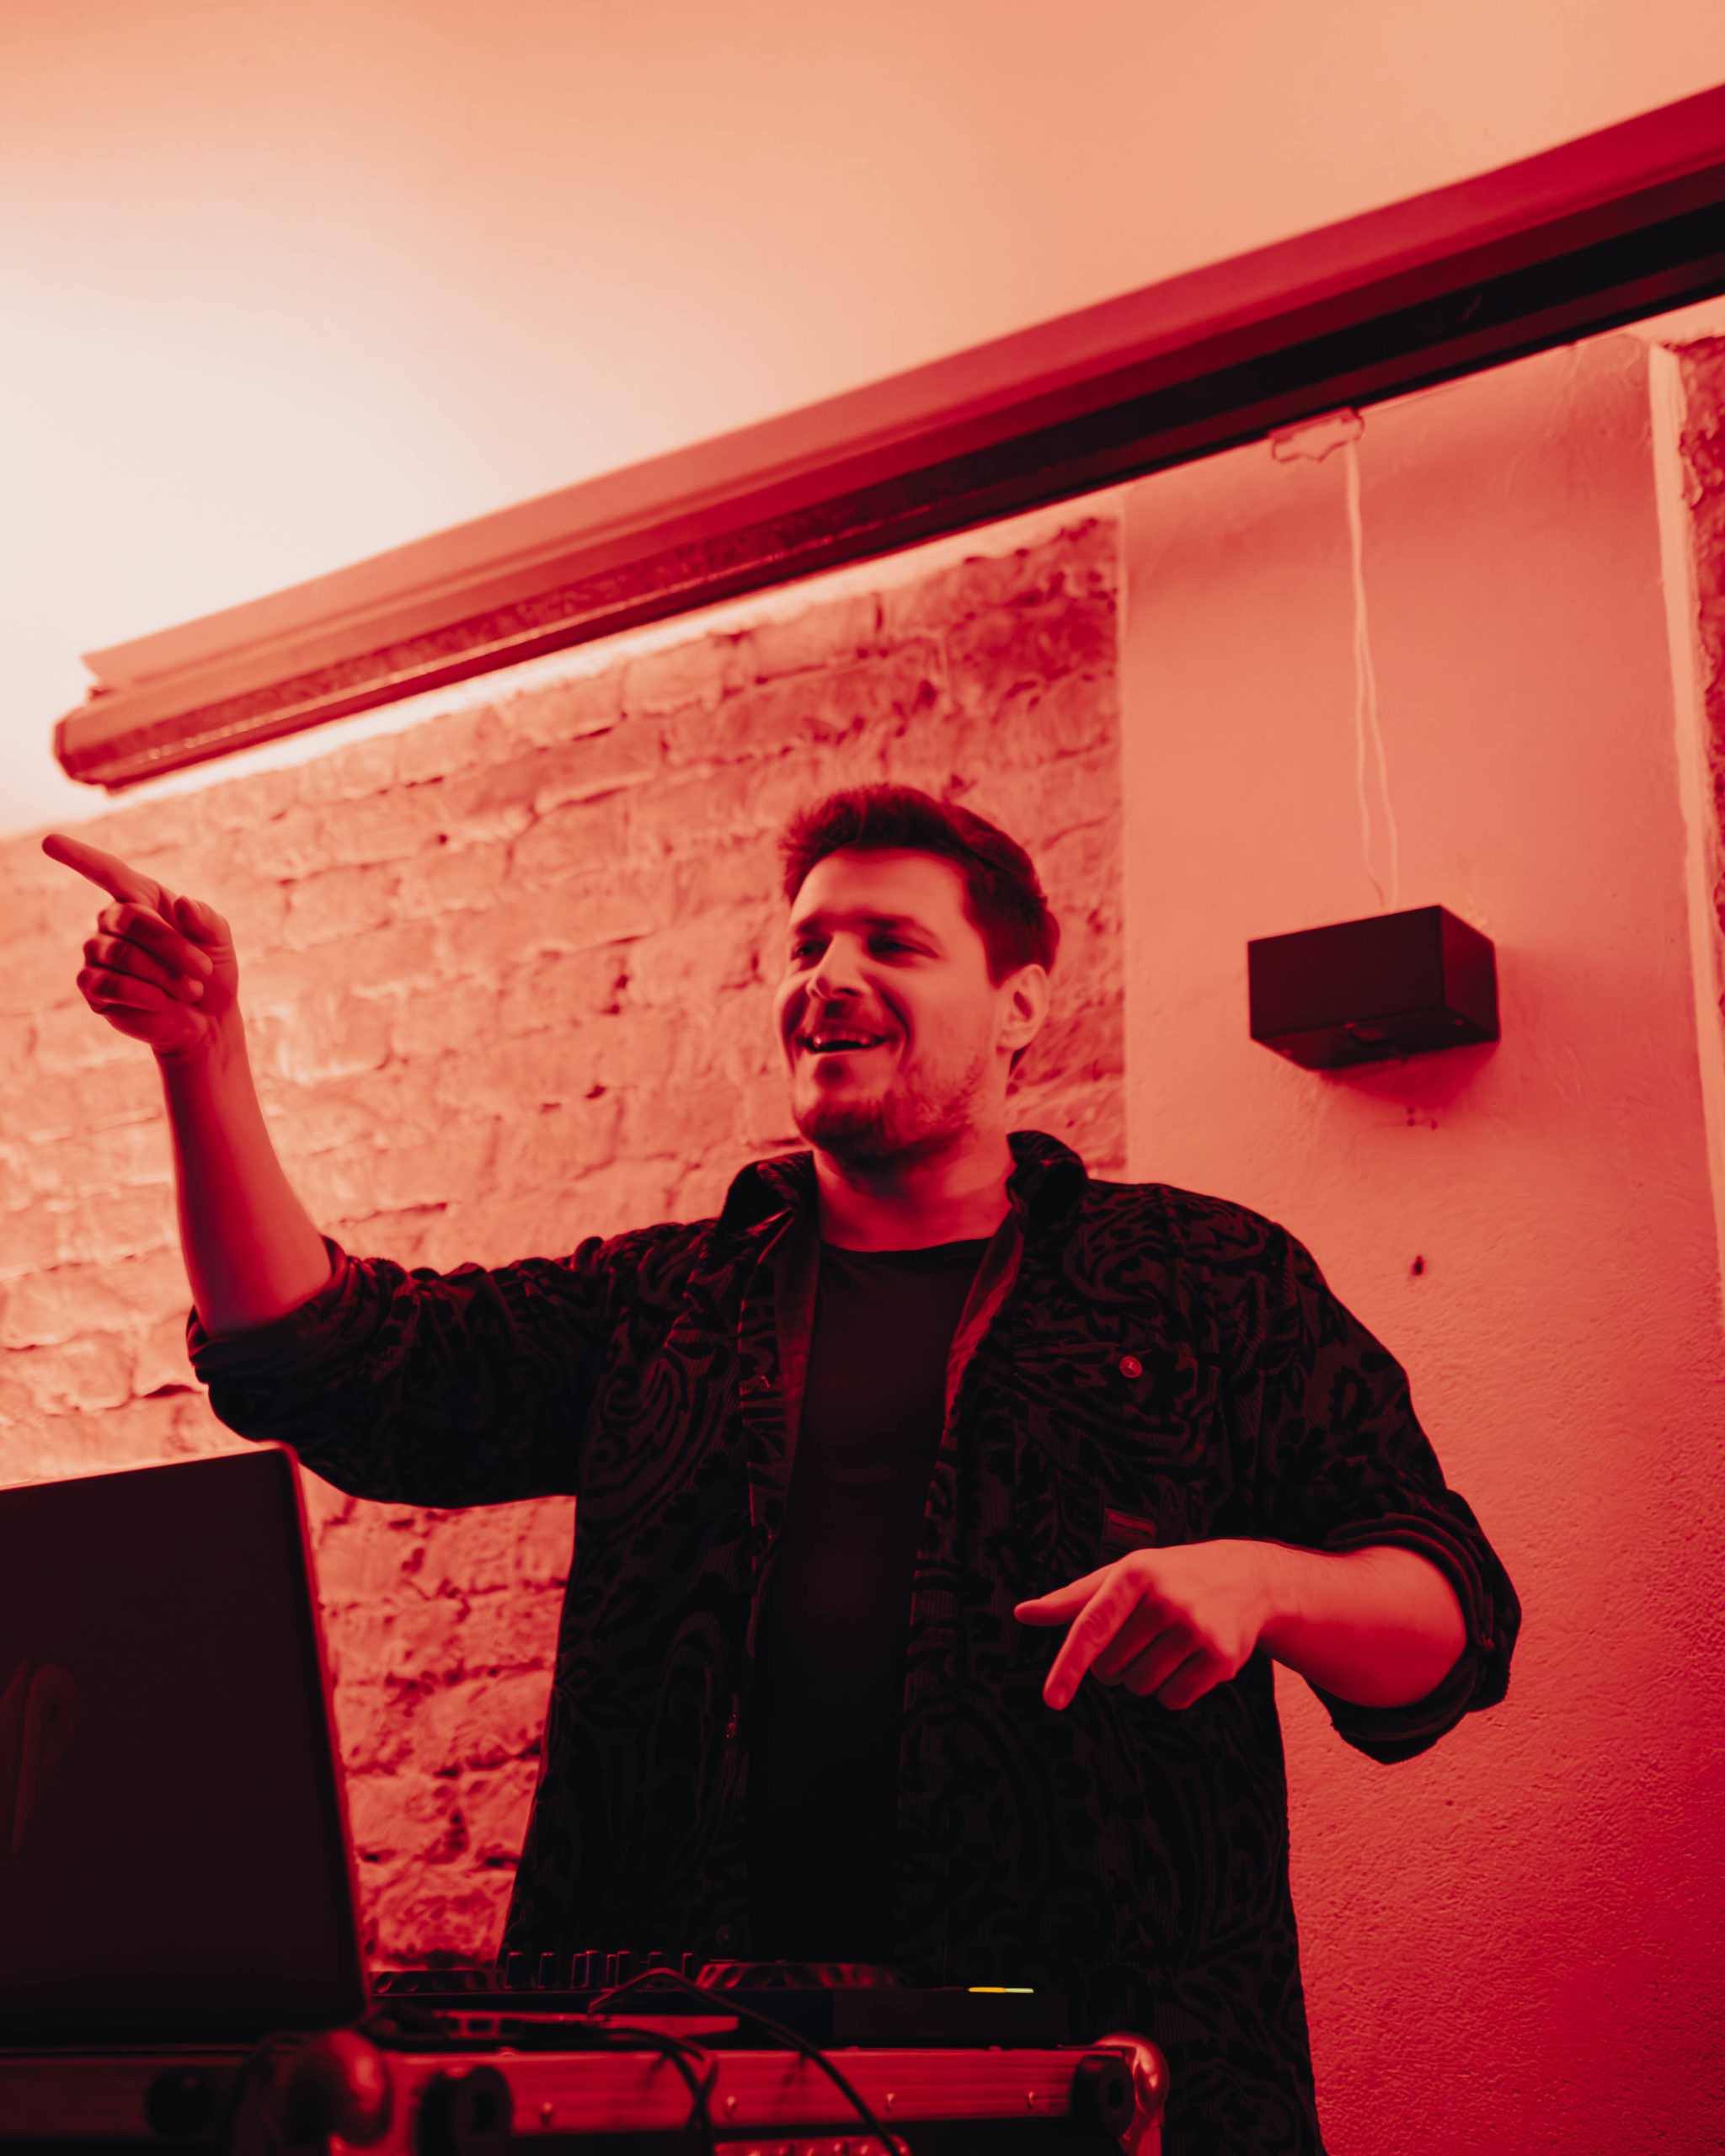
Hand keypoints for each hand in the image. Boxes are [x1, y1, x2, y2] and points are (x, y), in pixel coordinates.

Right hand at [44, 832, 237, 1059]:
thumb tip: (182, 903)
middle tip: (203, 970)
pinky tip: (165, 1003)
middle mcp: (113, 921)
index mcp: (142, 899)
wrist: (207, 1019)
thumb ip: (206, 920)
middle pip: (129, 918)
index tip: (49, 841)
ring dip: (164, 974)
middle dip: (171, 946)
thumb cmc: (209, 972)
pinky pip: (110, 984)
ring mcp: (98, 954)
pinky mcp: (93, 987)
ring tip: (191, 990)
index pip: (107, 872)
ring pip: (121, 954)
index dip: (79, 857)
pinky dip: (145, 994)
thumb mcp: (219, 942)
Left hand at [1014, 1540, 1282, 1710]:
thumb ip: (1072, 1600)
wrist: (1244, 1579)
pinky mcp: (1222, 1658)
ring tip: (1166, 1645)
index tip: (1052, 1699)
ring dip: (1143, 1678)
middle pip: (1111, 1668)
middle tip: (1140, 1635)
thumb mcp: (1122, 1576)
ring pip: (1141, 1687)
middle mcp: (1166, 1599)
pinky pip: (1173, 1700)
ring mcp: (1197, 1629)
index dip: (1069, 1665)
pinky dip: (1173, 1690)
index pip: (1091, 1627)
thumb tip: (1022, 1613)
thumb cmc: (1168, 1577)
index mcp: (1134, 1574)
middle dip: (1115, 1663)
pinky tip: (1189, 1659)